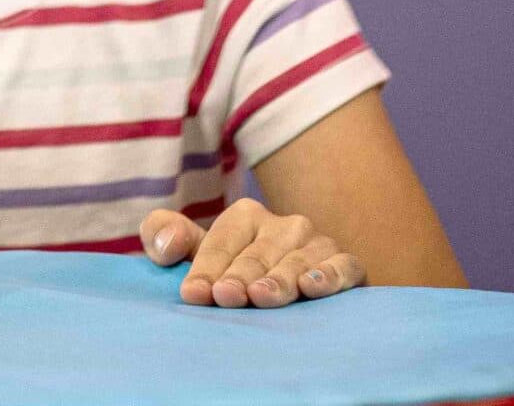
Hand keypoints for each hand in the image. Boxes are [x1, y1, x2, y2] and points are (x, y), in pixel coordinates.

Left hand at [141, 200, 365, 307]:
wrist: (294, 289)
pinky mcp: (348, 265)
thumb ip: (167, 236)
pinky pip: (343, 267)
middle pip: (257, 254)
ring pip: (297, 261)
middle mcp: (285, 225)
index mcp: (246, 215)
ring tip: (260, 296)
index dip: (206, 269)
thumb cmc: (236, 272)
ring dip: (279, 279)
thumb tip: (164, 243)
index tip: (193, 294)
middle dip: (239, 276)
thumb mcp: (199, 253)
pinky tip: (312, 288)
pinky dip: (329, 276)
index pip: (222, 242)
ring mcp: (318, 244)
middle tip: (225, 297)